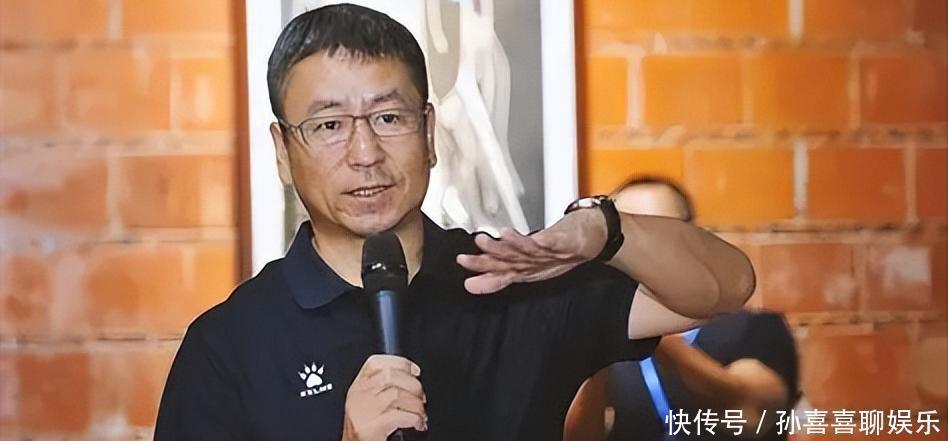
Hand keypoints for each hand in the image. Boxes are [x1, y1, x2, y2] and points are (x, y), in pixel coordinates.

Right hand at [342, 355, 427, 440]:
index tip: (415, 371)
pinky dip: (414, 418)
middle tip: (421, 397)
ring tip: (421, 413)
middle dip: (412, 384)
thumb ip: (383, 387)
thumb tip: (411, 377)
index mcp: (358, 387)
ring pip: (397, 394)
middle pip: (389, 376)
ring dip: (416, 404)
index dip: (400, 363)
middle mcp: (358, 396)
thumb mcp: (368, 403)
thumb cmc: (366, 430)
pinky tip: (418, 423)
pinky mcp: (370, 427)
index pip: (375, 362)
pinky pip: (399, 415)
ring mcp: (363, 411)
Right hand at [456, 208, 607, 293]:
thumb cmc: (557, 255)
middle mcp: (534, 264)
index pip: (498, 268)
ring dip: (513, 246)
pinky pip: (551, 243)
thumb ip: (496, 277)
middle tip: (474, 252)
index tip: (461, 262)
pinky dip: (541, 241)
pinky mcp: (564, 244)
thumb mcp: (524, 267)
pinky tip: (533, 236)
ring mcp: (549, 254)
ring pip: (528, 252)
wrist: (591, 241)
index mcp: (523, 268)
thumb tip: (471, 285)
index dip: (480, 266)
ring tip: (498, 237)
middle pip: (510, 261)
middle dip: (491, 258)